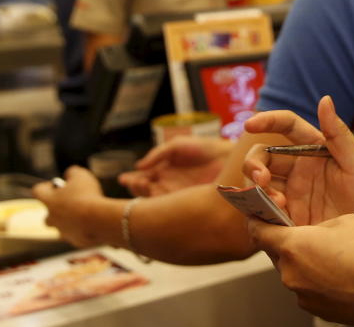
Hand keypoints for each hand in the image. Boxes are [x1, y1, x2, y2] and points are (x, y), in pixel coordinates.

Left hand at [32, 166, 109, 247]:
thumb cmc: (87, 196)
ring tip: (85, 214)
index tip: (55, 185)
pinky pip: (76, 234)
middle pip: (47, 215)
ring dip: (69, 221)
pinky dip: (83, 229)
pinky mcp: (75, 240)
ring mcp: (62, 231)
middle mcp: (52, 218)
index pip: (38, 191)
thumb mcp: (81, 175)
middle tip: (72, 201)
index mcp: (49, 200)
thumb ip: (72, 172)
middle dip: (57, 209)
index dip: (45, 186)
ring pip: (61, 226)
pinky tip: (94, 222)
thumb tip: (70, 174)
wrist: (99, 220)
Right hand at [119, 136, 233, 196]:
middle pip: (144, 192)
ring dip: (146, 195)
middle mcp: (167, 185)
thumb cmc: (204, 148)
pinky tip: (157, 196)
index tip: (125, 179)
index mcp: (163, 171)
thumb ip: (158, 154)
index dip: (132, 179)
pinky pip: (169, 207)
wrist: (228, 156)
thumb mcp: (177, 146)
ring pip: (154, 201)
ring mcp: (176, 195)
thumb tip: (138, 165)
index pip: (142, 178)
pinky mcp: (187, 203)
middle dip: (136, 188)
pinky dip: (160, 203)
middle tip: (135, 183)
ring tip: (144, 185)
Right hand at [243, 96, 353, 230]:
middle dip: (255, 164)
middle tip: (263, 179)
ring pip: (259, 184)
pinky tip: (274, 219)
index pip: (287, 126)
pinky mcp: (288, 218)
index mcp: (314, 149)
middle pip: (264, 156)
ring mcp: (291, 193)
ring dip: (258, 190)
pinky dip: (259, 212)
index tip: (250, 124)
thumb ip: (338, 134)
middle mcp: (298, 169)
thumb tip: (325, 99)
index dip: (268, 120)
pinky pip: (263, 211)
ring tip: (278, 205)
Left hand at [248, 214, 353, 326]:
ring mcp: (305, 296)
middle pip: (276, 249)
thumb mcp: (347, 220)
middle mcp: (291, 275)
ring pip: (295, 267)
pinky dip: (320, 272)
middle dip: (288, 234)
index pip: (257, 228)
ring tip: (336, 246)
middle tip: (308, 221)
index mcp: (293, 247)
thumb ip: (319, 222)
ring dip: (306, 254)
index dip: (260, 214)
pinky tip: (344, 266)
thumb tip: (313, 233)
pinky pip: (310, 284)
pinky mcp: (320, 309)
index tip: (265, 204)